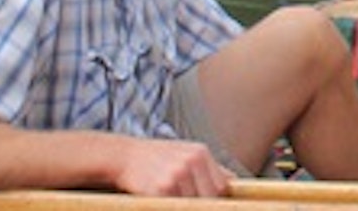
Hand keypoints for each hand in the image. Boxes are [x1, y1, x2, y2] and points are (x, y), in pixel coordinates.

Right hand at [114, 138, 236, 196]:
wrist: (123, 156)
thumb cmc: (156, 157)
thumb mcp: (186, 153)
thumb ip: (210, 168)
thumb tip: (235, 182)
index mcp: (200, 153)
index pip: (222, 186)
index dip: (215, 199)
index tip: (207, 203)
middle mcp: (191, 161)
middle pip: (210, 197)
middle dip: (201, 204)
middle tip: (185, 201)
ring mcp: (176, 175)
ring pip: (194, 204)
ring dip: (184, 205)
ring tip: (172, 198)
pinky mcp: (161, 189)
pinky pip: (175, 207)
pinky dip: (170, 206)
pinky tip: (162, 201)